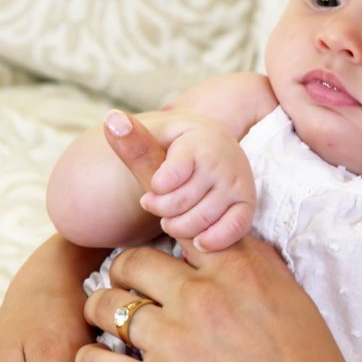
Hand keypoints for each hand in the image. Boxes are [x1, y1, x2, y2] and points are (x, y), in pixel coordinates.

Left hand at [76, 240, 361, 361]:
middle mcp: (205, 297)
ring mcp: (176, 341)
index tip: (161, 248)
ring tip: (109, 326)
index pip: (185, 229)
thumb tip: (231, 247)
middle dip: (125, 274)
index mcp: (243, 272)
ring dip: (101, 314)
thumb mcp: (296, 305)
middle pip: (134, 261)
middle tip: (127, 290)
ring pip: (106, 306)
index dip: (167, 236)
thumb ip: (259, 270)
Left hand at [137, 115, 254, 252]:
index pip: (168, 177)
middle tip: (156, 206)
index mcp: (201, 141)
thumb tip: (113, 121)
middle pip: (180, 203)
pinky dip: (212, 239)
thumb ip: (134, 140)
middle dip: (161, 209)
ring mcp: (238, 184)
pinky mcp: (248, 205)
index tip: (156, 185)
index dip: (156, 188)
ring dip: (179, 227)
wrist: (218, 151)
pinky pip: (233, 229)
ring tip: (170, 221)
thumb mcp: (157, 140)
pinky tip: (198, 240)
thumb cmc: (181, 151)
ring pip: (200, 220)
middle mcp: (224, 161)